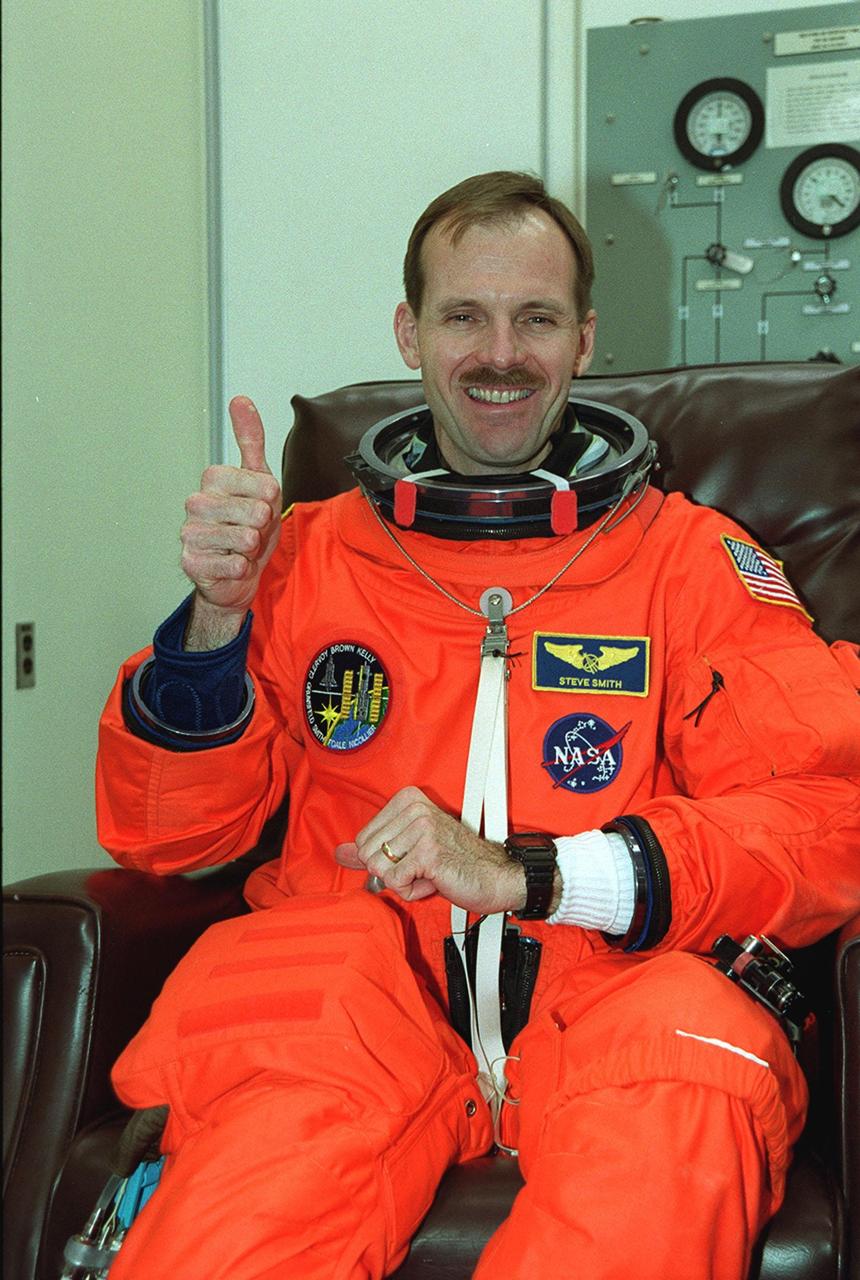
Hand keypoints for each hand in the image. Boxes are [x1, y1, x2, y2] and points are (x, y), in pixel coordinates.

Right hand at [180, 397, 281, 646]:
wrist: (238, 573)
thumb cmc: (249, 526)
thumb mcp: (258, 479)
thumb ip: (250, 440)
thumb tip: (240, 399)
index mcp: (213, 478)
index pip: (264, 486)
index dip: (271, 501)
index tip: (259, 506)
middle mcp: (196, 502)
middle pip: (256, 513)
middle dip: (263, 527)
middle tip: (251, 530)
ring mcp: (190, 533)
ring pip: (246, 539)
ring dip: (252, 548)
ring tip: (241, 547)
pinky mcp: (191, 562)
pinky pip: (235, 564)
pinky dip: (241, 568)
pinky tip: (231, 564)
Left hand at [334, 786, 525, 914]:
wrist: (494, 876)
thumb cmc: (456, 862)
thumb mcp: (409, 849)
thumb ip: (372, 850)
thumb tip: (341, 852)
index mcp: (407, 800)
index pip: (363, 839)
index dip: (385, 858)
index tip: (414, 855)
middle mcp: (414, 809)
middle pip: (368, 855)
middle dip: (392, 872)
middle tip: (423, 866)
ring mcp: (421, 829)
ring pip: (380, 871)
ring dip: (405, 882)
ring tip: (429, 872)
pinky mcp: (427, 853)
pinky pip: (396, 884)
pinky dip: (413, 892)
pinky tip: (434, 880)